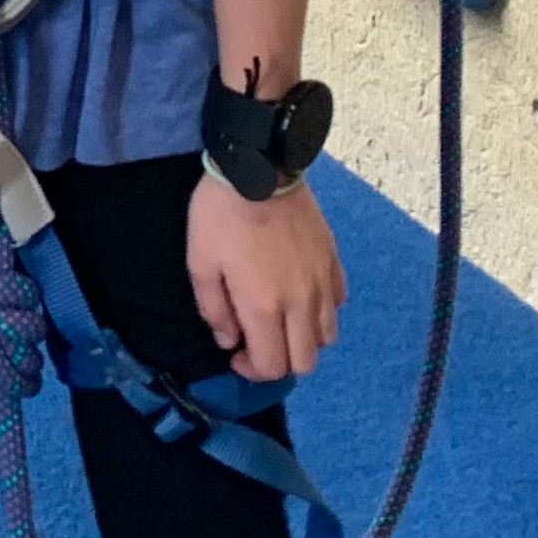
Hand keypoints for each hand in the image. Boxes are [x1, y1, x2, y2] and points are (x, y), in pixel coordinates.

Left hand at [187, 168, 344, 383]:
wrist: (260, 168)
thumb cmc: (220, 215)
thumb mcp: (200, 262)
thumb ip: (213, 309)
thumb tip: (228, 340)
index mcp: (265, 306)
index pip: (273, 366)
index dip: (252, 370)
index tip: (235, 352)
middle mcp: (301, 302)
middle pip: (305, 361)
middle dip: (278, 361)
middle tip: (256, 340)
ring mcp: (322, 281)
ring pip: (327, 337)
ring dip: (302, 339)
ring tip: (279, 319)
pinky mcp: (333, 260)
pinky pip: (337, 303)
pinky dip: (320, 311)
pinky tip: (300, 294)